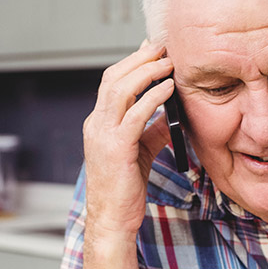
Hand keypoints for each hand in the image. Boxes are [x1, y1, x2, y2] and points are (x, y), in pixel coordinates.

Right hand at [82, 41, 174, 241]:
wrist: (112, 220)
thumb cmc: (123, 191)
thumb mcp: (139, 153)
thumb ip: (152, 131)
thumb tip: (170, 115)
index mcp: (98, 124)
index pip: (111, 83)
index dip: (132, 63)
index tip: (152, 50)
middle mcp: (96, 125)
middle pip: (114, 78)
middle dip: (139, 59)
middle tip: (162, 48)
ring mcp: (103, 135)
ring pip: (120, 90)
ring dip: (146, 72)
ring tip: (168, 63)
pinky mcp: (116, 148)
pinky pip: (135, 114)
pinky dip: (153, 97)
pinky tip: (169, 89)